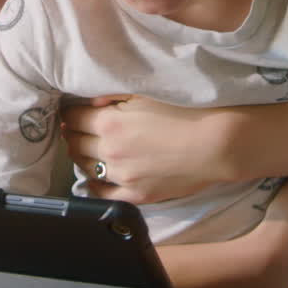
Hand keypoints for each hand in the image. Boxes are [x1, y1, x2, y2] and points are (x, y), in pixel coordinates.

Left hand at [61, 94, 230, 202]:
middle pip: (75, 143)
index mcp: (109, 122)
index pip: (72, 117)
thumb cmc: (186, 111)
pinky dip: (94, 184)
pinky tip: (93, 178)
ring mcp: (122, 176)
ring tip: (86, 148)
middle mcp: (109, 151)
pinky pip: (103, 193)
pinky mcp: (136, 195)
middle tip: (77, 128)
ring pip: (85, 167)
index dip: (69, 113)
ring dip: (82, 156)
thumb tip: (90, 103)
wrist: (217, 144)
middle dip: (73, 133)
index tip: (71, 111)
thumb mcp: (147, 93)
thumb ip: (114, 96)